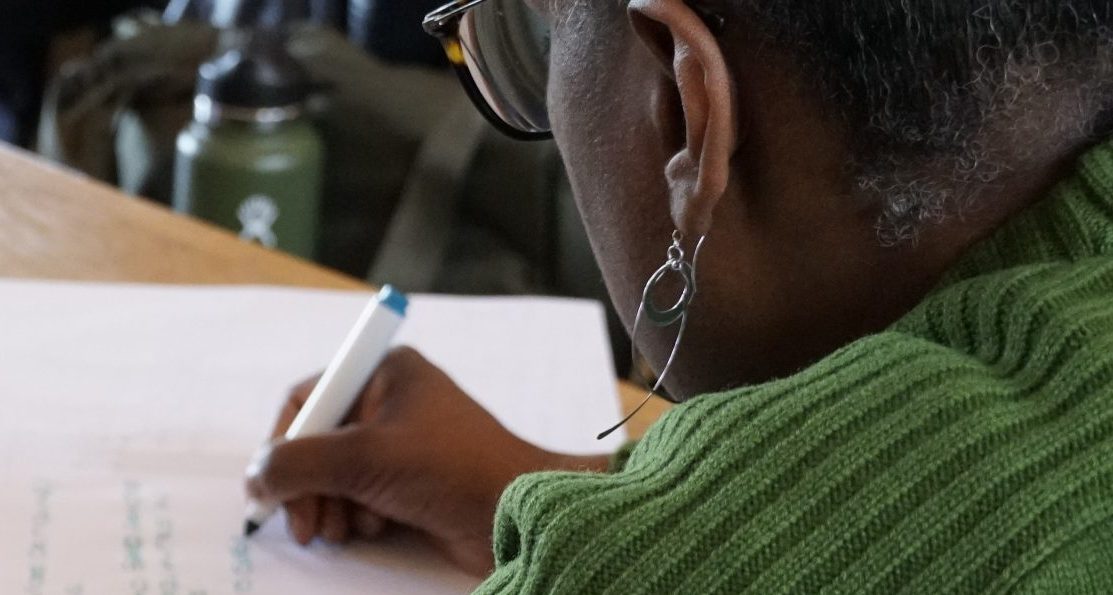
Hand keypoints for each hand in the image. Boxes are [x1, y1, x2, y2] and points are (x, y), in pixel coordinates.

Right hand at [245, 347, 608, 575]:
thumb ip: (297, 463)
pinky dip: (357, 515)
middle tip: (303, 525)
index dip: (284, 442)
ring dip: (331, 506)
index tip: (271, 485)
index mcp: (386, 372)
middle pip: (319, 442)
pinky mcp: (413, 480)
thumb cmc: (450, 469)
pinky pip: (362, 495)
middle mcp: (393, 401)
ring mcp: (403, 442)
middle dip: (307, 486)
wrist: (516, 511)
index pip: (310, 398)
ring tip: (344, 528)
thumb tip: (255, 478)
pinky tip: (374, 528)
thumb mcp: (364, 459)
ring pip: (337, 475)